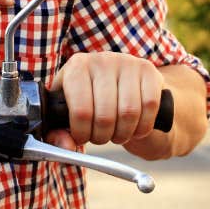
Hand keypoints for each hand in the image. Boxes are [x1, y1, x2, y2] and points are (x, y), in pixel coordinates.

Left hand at [46, 52, 165, 147]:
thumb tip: (66, 147)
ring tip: (117, 134)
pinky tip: (135, 127)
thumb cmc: (90, 101)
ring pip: (129, 112)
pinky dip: (143, 126)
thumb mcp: (69, 113)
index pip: (80, 110)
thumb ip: (59, 133)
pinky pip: (149, 106)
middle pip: (105, 115)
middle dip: (103, 136)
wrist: (123, 83)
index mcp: (76, 67)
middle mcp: (101, 60)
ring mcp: (127, 63)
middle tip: (101, 138)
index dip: (82, 133)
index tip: (82, 138)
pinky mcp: (148, 70)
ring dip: (123, 134)